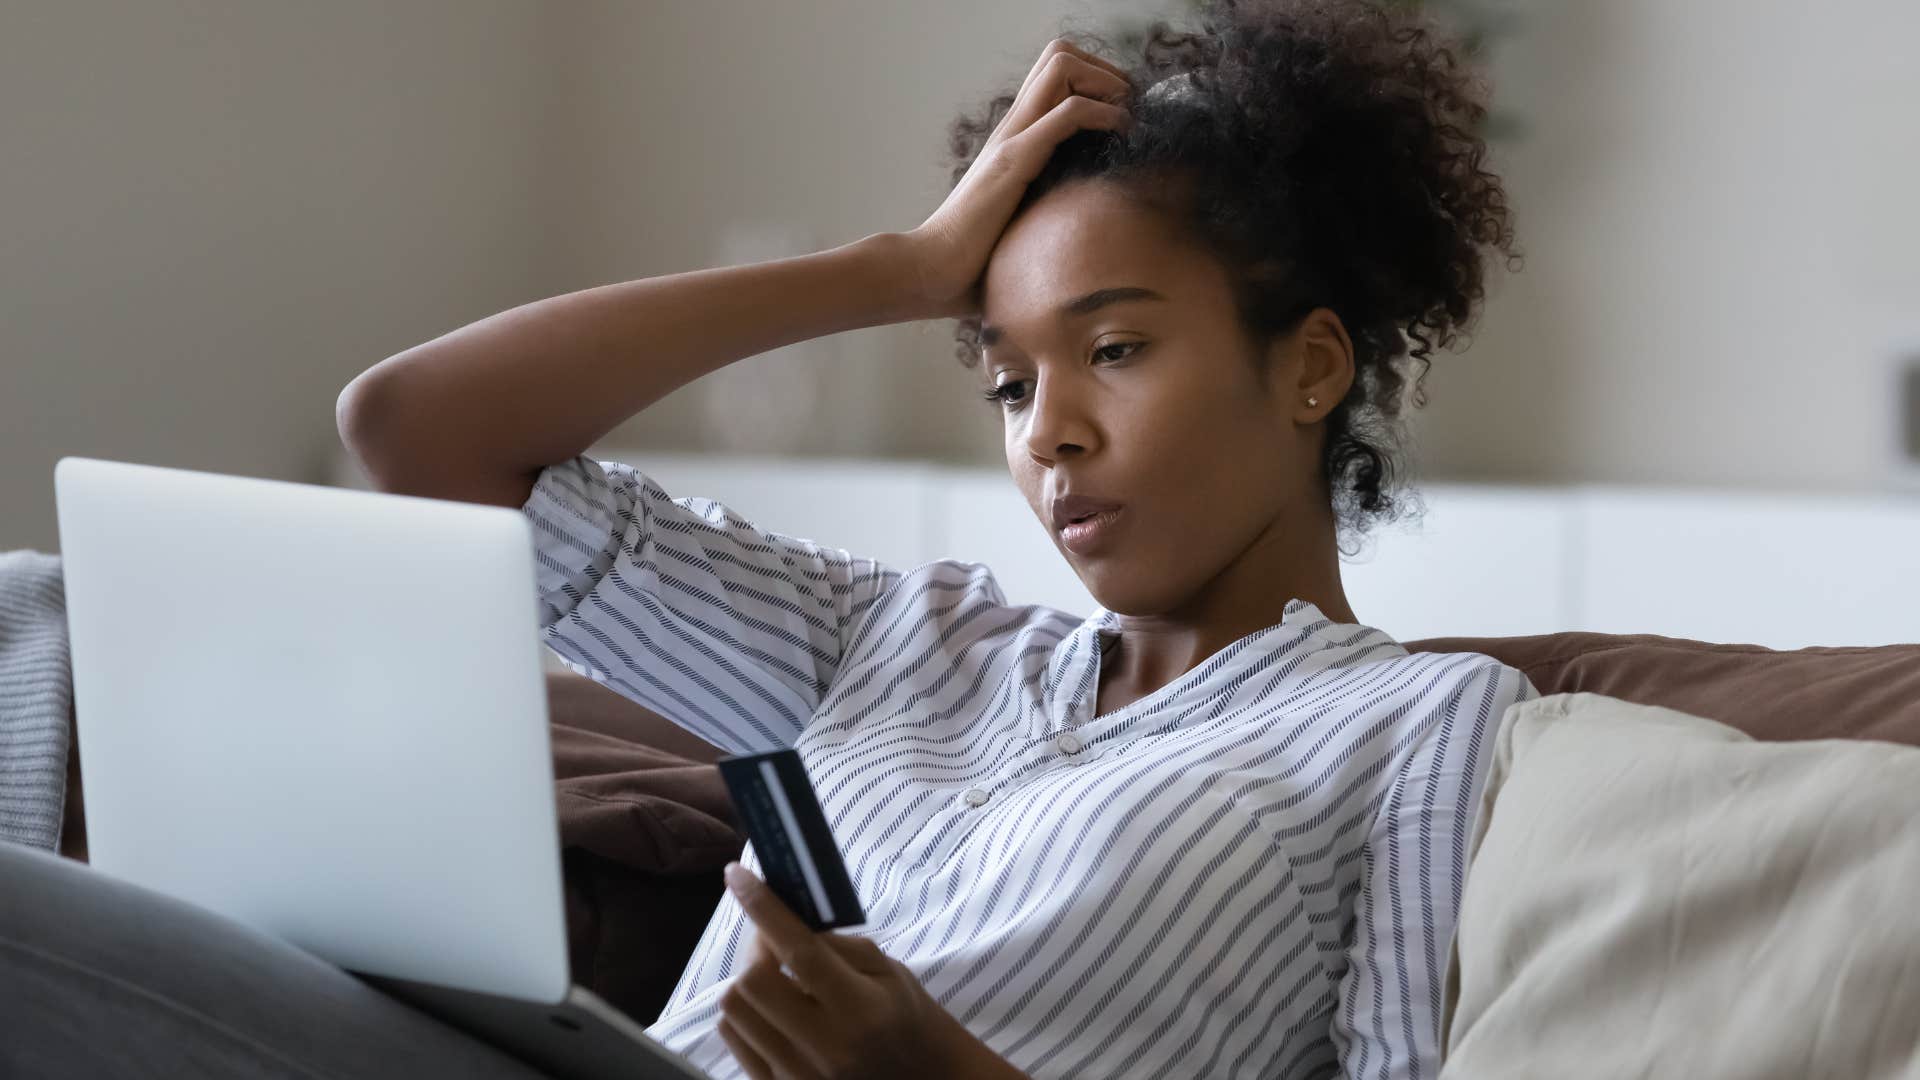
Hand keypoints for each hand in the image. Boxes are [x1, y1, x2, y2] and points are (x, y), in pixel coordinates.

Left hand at [716, 863, 1026, 1079]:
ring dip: (747, 978)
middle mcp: (826, 1046)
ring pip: (734, 1010)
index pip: (799, 952)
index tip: (737, 875)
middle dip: (754, 946)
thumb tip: (781, 915)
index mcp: (862, 1010)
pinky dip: (743, 1009)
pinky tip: (770, 1004)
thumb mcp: (886, 970)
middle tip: (772, 936)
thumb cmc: (904, 1015)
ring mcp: (796, 1074)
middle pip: (752, 983)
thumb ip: (835, 944)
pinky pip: (732, 1037)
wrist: (917, 1079)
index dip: (763, 908)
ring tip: (775, 973)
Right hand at [900, 39, 1131, 319]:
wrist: (932, 270)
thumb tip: (1077, 236)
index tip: (1122, 111)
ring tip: (1126, 116)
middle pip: (1058, 54)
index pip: (1053, 73)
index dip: (1095, 78)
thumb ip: (1044, 210)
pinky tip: (1121, 135)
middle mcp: (1011, 127)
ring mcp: (1011, 139)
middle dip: (1105, 70)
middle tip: (1128, 107)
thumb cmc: (974, 259)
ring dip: (1105, 82)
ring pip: (1062, 67)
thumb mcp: (1021, 221)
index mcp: (1013, 137)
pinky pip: (1068, 114)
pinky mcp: (1014, 161)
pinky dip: (1105, 114)